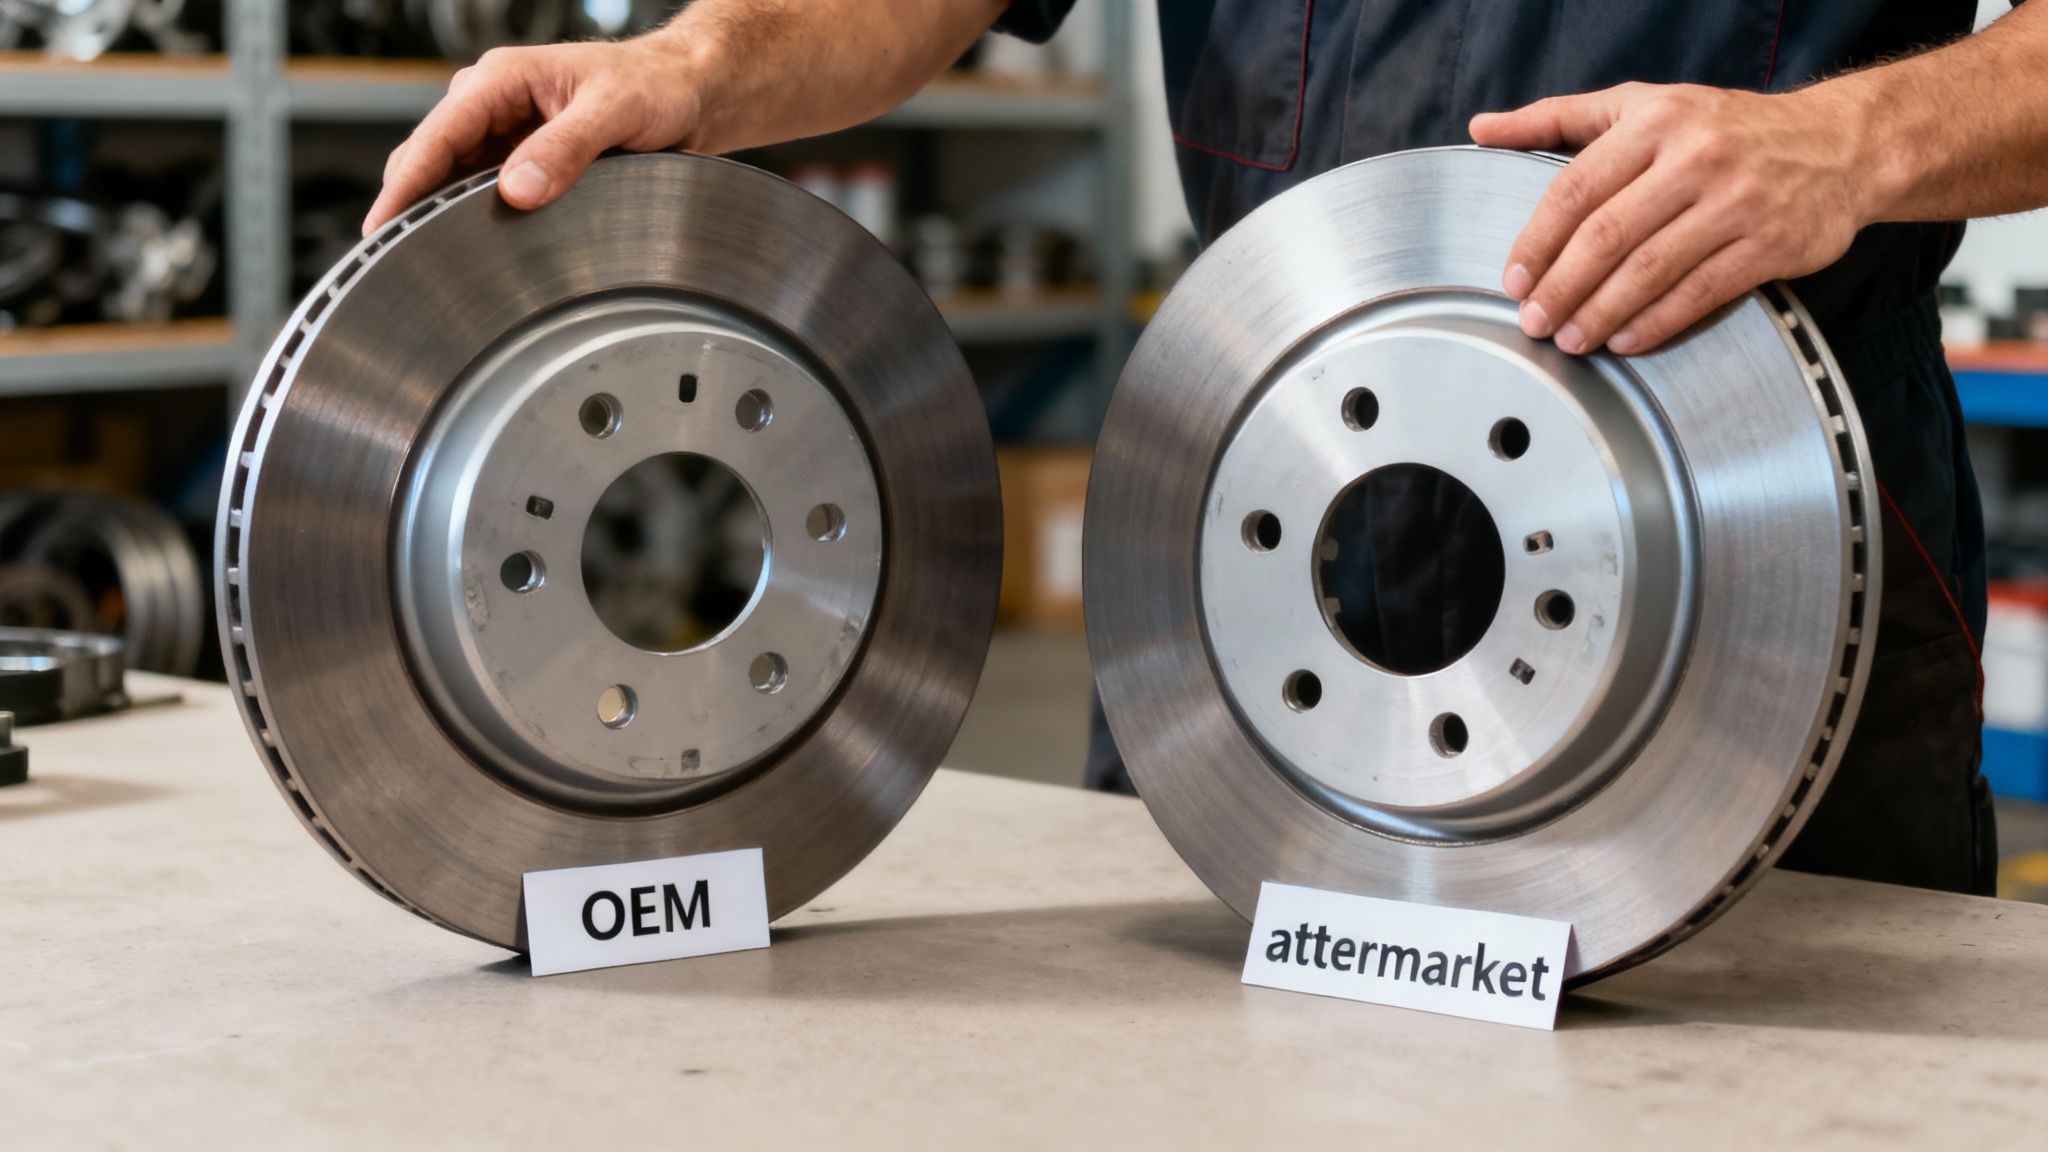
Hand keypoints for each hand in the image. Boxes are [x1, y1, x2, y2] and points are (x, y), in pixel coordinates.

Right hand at [363, 37, 701, 235]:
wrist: (684, 93)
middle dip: (410, 206)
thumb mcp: (614, 111)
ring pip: (450, 180)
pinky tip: (470, 248)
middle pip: (430, 160)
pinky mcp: (520, 159)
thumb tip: (518, 190)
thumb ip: (566, 148)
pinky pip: (480, 191)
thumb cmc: (653, 86)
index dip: (405, 186)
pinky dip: (469, 217)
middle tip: (396, 262)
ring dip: (439, 214)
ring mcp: (503, 133)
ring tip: (424, 262)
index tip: (381, 229)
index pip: (436, 136)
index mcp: (501, 80)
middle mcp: (492, 103)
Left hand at [1468, 82, 1873, 354]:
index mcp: (1656, 121)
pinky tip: (1626, 341)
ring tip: (1570, 339)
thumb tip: (1481, 129)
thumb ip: (1557, 118)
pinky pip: (1701, 292)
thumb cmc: (1725, 127)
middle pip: (1608, 235)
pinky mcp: (1771, 243)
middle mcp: (1697, 157)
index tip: (1513, 279)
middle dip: (1561, 287)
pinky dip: (1657, 323)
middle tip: (1533, 321)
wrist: (1841, 143)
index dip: (1537, 241)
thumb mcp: (1641, 105)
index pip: (1577, 188)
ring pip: (1651, 269)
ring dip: (1601, 313)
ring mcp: (1737, 201)